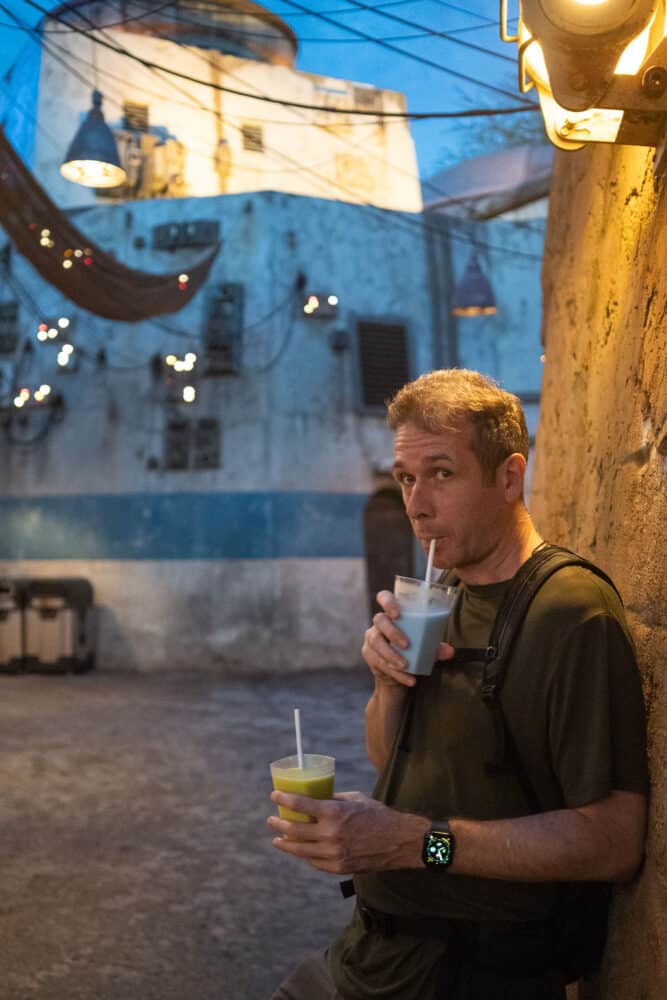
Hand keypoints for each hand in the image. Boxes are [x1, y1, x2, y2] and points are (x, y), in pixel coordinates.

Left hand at [267, 790, 428, 873]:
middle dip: (279, 823)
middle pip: (295, 830)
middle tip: (271, 819)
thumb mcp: (354, 799)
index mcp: (334, 812)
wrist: (398, 841)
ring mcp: (333, 853)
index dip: (283, 799)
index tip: (274, 795)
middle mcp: (330, 834)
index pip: (300, 805)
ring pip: (300, 850)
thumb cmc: (377, 815)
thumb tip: (315, 798)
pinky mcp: (339, 867)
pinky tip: (300, 851)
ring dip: (285, 844)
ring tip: (277, 839)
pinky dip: (305, 855)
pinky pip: (315, 862)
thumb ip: (333, 800)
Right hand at [361, 590, 454, 687]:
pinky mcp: (369, 655)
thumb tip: (450, 651)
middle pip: (379, 620)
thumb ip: (436, 647)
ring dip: (391, 654)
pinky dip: (395, 673)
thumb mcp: (425, 646)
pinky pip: (379, 662)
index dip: (388, 602)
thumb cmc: (413, 650)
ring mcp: (372, 638)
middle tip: (406, 645)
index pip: (384, 597)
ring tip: (405, 665)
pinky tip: (408, 679)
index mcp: (393, 614)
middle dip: (392, 632)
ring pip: (376, 642)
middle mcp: (379, 623)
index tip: (397, 614)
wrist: (398, 674)